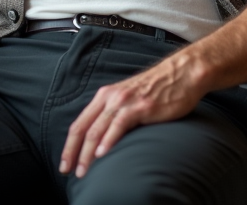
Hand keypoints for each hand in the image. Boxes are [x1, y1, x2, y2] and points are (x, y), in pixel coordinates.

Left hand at [60, 52, 206, 177]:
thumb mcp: (129, 99)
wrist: (181, 74)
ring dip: (87, 153)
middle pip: (83, 128)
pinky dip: (108, 141)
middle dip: (72, 152)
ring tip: (83, 171)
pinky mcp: (140, 106)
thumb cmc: (157, 90)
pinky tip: (102, 154)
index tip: (65, 163)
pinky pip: (118, 125)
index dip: (69, 145)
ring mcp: (124, 101)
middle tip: (67, 171)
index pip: (80, 123)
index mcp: (105, 96)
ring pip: (97, 129)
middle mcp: (110, 97)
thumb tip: (104, 139)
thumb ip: (115, 114)